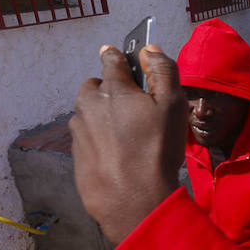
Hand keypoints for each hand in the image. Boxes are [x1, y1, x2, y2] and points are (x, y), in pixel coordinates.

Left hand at [69, 45, 187, 243]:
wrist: (134, 201)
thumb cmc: (158, 150)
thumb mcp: (174, 105)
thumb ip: (163, 70)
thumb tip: (150, 49)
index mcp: (112, 89)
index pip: (110, 59)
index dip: (117, 55)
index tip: (120, 55)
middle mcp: (88, 105)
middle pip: (93, 86)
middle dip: (107, 88)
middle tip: (132, 106)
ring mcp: (78, 131)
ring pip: (88, 112)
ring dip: (102, 114)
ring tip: (126, 134)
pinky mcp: (75, 155)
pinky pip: (86, 137)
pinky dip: (98, 138)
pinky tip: (117, 154)